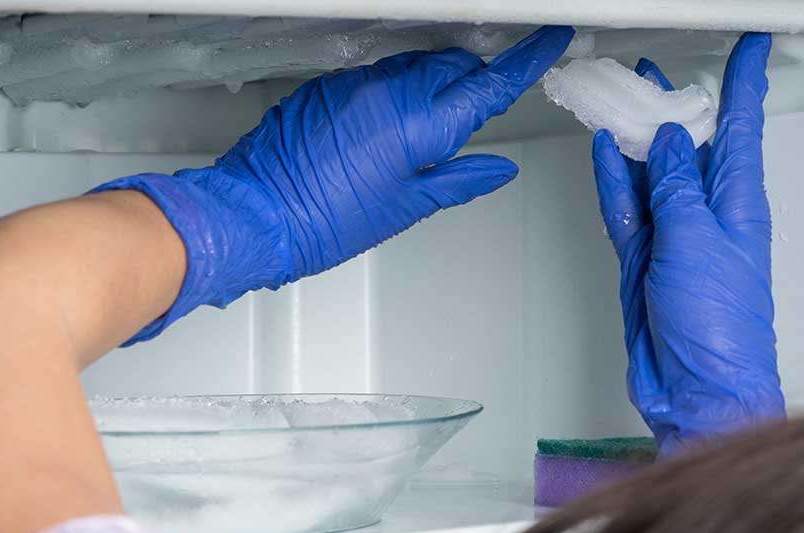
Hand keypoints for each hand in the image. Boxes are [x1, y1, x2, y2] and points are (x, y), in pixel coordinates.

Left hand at [93, 26, 574, 344]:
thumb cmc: (324, 220)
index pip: (489, 83)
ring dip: (434, 84)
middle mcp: (389, 89)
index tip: (549, 40)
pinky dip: (396, 90)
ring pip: (417, 64)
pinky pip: (378, 73)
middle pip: (454, 65)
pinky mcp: (329, 84)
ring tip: (425, 127)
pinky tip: (386, 123)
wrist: (255, 213)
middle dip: (474, 80)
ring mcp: (356, 81)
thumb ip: (459, 179)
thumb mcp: (406, 207)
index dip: (526, 60)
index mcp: (419, 122)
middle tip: (476, 111)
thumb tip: (496, 168)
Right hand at [592, 33, 785, 455]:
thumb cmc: (719, 328)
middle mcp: (707, 214)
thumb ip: (676, 187)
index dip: (744, 83)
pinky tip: (604, 152)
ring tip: (619, 101)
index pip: (741, 128)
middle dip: (675, 105)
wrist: (695, 387)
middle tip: (653, 74)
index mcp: (738, 204)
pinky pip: (626, 206)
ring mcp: (672, 235)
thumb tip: (665, 144)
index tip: (749, 47)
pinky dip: (613, 179)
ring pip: (649, 173)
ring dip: (634, 138)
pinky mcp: (644, 257)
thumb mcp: (698, 241)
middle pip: (688, 145)